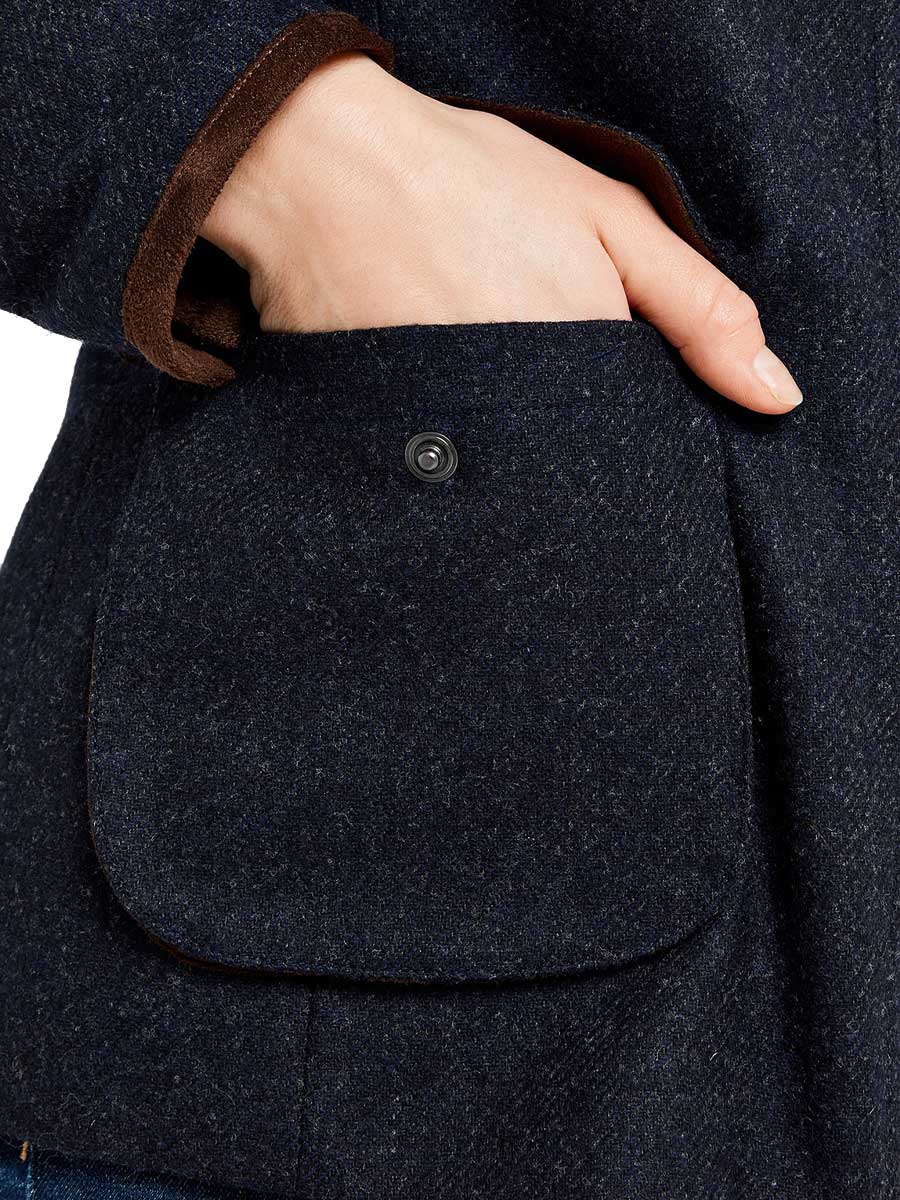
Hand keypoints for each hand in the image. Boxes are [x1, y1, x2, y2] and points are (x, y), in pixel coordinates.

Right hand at [201, 52, 802, 414]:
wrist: (321, 176)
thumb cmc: (471, 183)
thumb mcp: (608, 220)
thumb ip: (701, 310)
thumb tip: (777, 396)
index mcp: (591, 374)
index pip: (647, 449)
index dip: (643, 425)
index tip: (613, 386)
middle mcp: (530, 426)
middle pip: (586, 474)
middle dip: (583, 439)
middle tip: (537, 358)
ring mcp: (466, 442)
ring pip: (528, 480)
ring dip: (527, 444)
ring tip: (495, 368)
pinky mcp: (408, 449)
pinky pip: (462, 474)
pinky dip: (471, 443)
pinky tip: (455, 388)